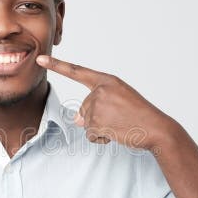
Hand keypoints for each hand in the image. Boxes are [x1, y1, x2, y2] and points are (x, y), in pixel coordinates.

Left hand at [36, 54, 173, 151]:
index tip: (41, 59)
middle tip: (120, 119)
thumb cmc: (140, 115)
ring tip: (121, 125)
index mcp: (107, 80)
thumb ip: (96, 105)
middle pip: (84, 109)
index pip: (77, 72)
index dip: (57, 66)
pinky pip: (91, 135)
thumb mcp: (118, 102)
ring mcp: (98, 105)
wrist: (157, 128)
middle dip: (97, 119)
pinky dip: (102, 138)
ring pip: (87, 123)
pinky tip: (117, 133)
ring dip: (102, 129)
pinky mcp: (97, 122)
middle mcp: (100, 90)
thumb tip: (77, 120)